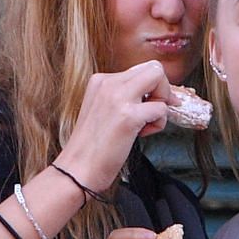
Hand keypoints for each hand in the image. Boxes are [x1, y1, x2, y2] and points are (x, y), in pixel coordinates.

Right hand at [56, 61, 172, 192]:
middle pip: (154, 68)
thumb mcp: (103, 110)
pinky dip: (159, 123)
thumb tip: (154, 93)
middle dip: (162, 90)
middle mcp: (108, 84)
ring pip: (159, 79)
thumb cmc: (92, 147)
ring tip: (145, 125)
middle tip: (154, 113)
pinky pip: (161, 108)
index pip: (140, 69)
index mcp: (100, 81)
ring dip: (161, 105)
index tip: (150, 104)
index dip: (152, 87)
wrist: (76, 170)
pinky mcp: (129, 116)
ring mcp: (118, 98)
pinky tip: (141, 134)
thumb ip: (123, 96)